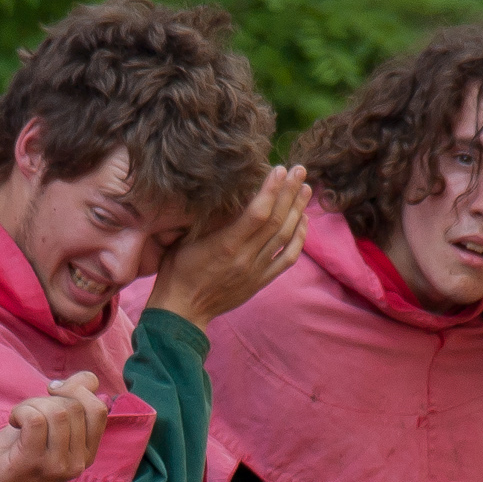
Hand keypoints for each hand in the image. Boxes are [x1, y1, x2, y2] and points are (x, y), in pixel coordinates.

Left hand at [0, 371, 109, 481]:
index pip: (98, 410)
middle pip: (74, 407)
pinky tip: (13, 420)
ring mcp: (57, 465)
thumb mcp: (51, 425)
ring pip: (57, 412)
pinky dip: (21, 411)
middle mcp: (78, 463)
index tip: (53, 391)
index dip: (77, 390)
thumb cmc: (19, 451)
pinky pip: (35, 419)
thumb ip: (72, 402)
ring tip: (20, 416)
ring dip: (32, 404)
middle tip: (29, 410)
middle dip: (48, 398)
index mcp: (87, 454)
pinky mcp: (34, 462)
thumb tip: (89, 379)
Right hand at [144, 165, 311, 327]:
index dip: (272, 189)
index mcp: (225, 245)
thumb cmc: (177, 272)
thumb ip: (211, 221)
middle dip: (289, 192)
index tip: (279, 169)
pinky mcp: (260, 281)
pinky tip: (303, 221)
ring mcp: (255, 271)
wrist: (182, 311)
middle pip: (276, 220)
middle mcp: (244, 258)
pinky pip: (287, 258)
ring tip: (305, 189)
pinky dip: (299, 238)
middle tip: (299, 171)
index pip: (258, 212)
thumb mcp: (186, 240)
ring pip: (285, 236)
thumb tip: (233, 195)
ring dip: (297, 210)